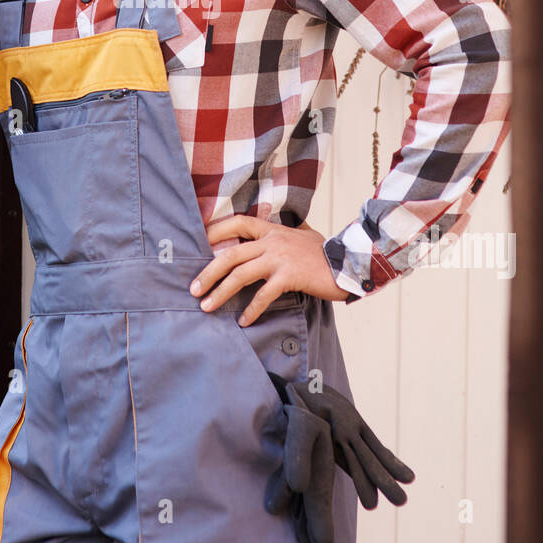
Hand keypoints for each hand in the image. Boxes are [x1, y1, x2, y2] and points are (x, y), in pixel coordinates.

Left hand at [190, 214, 351, 324]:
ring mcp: (280, 257)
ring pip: (240, 274)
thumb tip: (264, 241)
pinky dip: (252, 309)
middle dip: (208, 272)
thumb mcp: (300, 236)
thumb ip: (280, 237)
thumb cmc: (324, 253)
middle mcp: (272, 240)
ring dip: (221, 292)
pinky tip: (244, 320)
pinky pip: (264, 294)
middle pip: (230, 254)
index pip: (237, 222)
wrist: (349, 261)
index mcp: (272, 229)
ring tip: (207, 306)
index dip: (215, 231)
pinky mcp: (290, 275)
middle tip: (193, 289)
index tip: (198, 244)